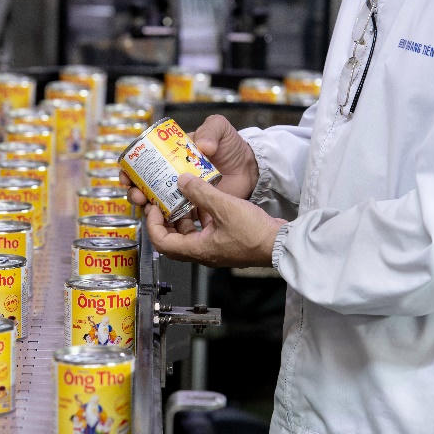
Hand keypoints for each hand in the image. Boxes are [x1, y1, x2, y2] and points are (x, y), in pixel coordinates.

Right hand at [119, 114, 259, 204]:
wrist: (252, 168)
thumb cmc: (232, 146)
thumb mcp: (220, 128)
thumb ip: (211, 129)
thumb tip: (201, 146)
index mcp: (172, 155)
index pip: (144, 161)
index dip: (131, 169)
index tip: (126, 175)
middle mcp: (173, 175)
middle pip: (145, 186)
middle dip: (135, 191)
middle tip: (137, 194)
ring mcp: (183, 193)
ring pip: (157, 203)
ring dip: (148, 207)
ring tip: (149, 208)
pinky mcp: (195, 208)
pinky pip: (178, 216)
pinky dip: (170, 219)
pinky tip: (167, 218)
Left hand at [145, 173, 285, 267]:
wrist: (281, 243)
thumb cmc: (255, 233)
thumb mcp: (224, 206)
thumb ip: (201, 192)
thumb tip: (182, 181)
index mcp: (197, 250)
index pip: (162, 243)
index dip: (152, 225)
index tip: (152, 208)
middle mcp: (203, 252)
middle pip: (172, 239)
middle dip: (164, 219)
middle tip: (162, 202)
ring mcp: (214, 248)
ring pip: (188, 233)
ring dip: (183, 216)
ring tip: (181, 197)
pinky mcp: (225, 241)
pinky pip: (204, 229)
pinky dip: (200, 216)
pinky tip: (204, 199)